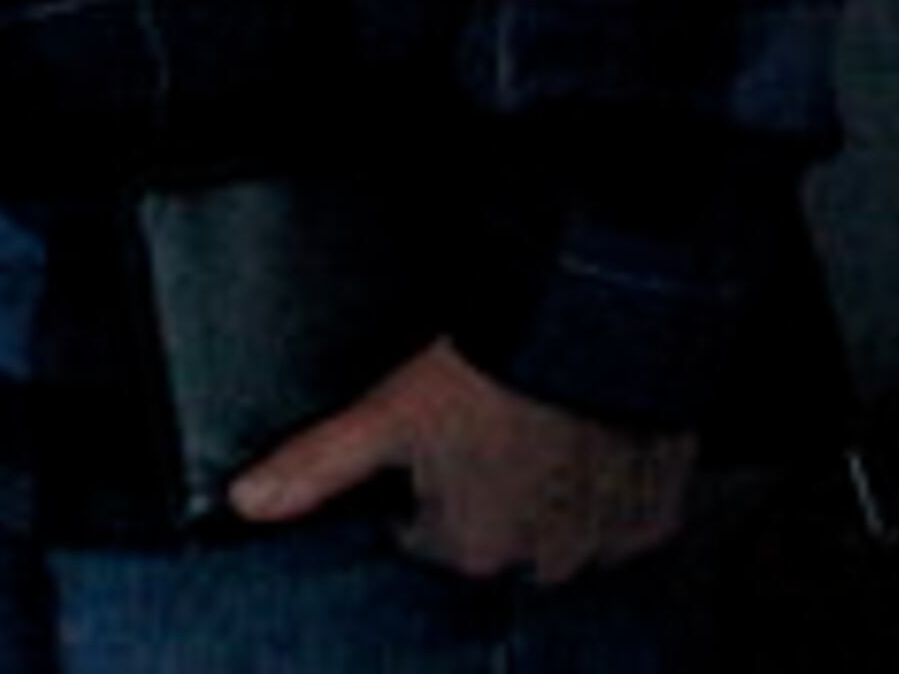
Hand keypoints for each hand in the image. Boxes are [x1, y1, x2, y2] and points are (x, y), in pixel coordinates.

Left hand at [227, 338, 696, 582]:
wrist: (592, 336)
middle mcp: (539, 563)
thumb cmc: (487, 376)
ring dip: (545, 491)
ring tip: (532, 426)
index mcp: (470, 549)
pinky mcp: (652, 516)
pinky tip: (582, 437)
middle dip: (482, 491)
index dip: (419, 482)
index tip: (430, 440)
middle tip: (484, 427)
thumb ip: (317, 466)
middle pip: (491, 534)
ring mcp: (601, 543)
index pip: (423, 533)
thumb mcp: (385, 416)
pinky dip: (602, 484)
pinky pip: (619, 514)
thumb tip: (246, 504)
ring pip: (557, 528)